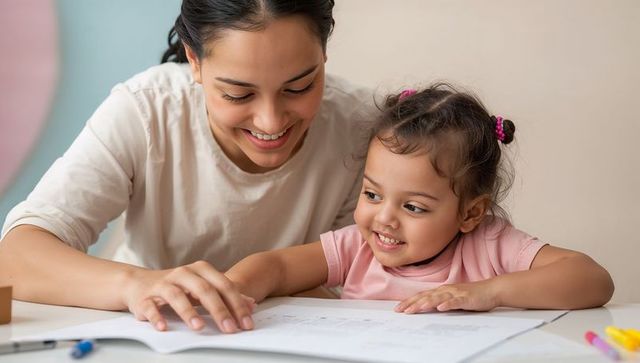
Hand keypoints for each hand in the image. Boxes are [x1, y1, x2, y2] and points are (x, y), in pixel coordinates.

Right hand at [122, 260, 256, 332]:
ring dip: (188, 313)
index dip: (237, 304)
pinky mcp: (144, 297)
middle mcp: (183, 273)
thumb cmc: (178, 286)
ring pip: (177, 296)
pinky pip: (150, 307)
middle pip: (204, 290)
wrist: (139, 282)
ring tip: (199, 328)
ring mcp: (163, 284)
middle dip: (219, 310)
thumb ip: (227, 295)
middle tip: (230, 329)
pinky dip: (157, 317)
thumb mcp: (204, 287)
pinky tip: (164, 327)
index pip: (224, 286)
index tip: (246, 323)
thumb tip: (251, 305)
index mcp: (201, 270)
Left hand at [394, 280, 498, 312]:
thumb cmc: (471, 296)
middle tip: (400, 310)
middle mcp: (446, 290)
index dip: (409, 301)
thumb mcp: (452, 299)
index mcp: (442, 290)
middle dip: (412, 303)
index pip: (422, 296)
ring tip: (416, 308)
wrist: (491, 290)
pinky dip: (448, 304)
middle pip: (426, 296)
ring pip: (438, 298)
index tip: (398, 308)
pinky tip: (441, 307)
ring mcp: (456, 293)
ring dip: (426, 303)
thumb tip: (427, 308)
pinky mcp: (466, 298)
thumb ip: (440, 302)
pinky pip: (455, 301)